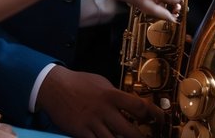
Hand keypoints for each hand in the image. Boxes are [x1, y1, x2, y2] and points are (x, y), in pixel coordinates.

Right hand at [37, 66, 161, 137]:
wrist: (54, 87)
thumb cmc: (79, 83)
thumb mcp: (101, 83)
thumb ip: (116, 95)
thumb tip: (131, 105)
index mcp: (111, 95)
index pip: (140, 107)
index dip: (155, 115)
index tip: (160, 119)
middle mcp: (104, 110)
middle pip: (130, 131)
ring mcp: (93, 123)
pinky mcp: (81, 132)